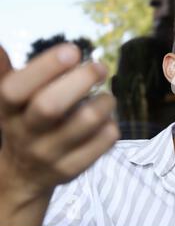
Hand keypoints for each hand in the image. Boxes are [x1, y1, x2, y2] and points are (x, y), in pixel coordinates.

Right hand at [0, 44, 118, 198]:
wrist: (23, 175)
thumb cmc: (24, 122)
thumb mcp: (10, 102)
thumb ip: (3, 74)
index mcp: (8, 111)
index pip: (15, 89)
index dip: (45, 67)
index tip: (73, 50)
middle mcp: (25, 134)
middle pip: (50, 106)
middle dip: (82, 80)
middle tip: (100, 67)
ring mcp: (50, 154)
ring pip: (86, 121)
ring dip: (105, 101)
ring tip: (106, 97)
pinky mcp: (73, 168)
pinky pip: (104, 141)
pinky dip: (111, 124)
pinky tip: (106, 121)